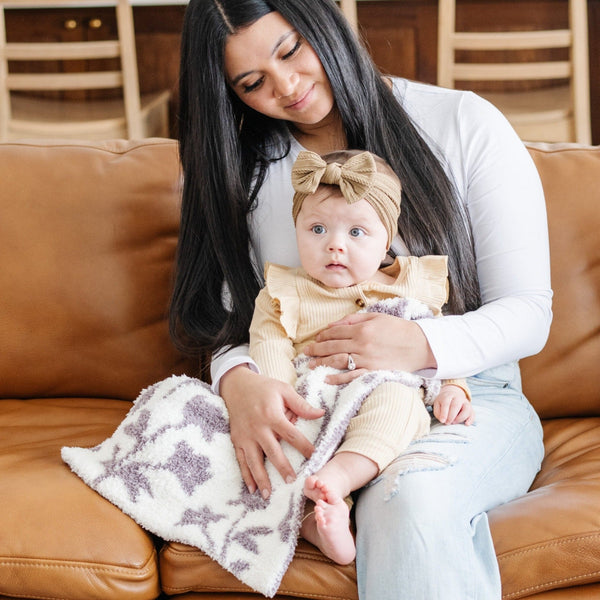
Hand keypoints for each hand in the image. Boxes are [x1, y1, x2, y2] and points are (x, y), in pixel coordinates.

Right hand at [219, 365, 323, 497]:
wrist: (236, 385)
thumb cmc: (263, 387)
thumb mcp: (283, 389)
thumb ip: (301, 404)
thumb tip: (321, 414)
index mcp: (272, 415)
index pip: (291, 434)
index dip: (304, 446)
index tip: (314, 457)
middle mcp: (258, 428)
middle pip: (272, 452)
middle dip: (282, 467)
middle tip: (291, 481)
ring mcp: (246, 436)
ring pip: (254, 461)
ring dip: (261, 478)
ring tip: (268, 494)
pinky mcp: (237, 440)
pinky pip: (241, 460)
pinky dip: (246, 475)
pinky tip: (252, 488)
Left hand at [303, 312, 435, 384]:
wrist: (419, 345)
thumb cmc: (397, 329)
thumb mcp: (375, 317)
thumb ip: (353, 320)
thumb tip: (332, 325)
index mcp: (362, 329)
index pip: (335, 332)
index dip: (322, 336)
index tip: (316, 339)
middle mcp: (361, 344)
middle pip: (332, 346)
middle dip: (316, 349)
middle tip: (306, 352)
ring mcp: (366, 359)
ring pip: (338, 360)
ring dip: (322, 362)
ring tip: (311, 364)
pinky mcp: (373, 371)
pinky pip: (352, 375)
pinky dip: (338, 377)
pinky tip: (327, 377)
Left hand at [433, 384, 473, 424]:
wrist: (453, 394)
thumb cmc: (444, 402)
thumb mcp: (437, 404)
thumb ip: (438, 412)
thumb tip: (442, 420)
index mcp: (448, 396)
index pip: (446, 403)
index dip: (444, 413)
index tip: (442, 421)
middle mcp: (458, 398)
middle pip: (456, 405)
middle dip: (451, 416)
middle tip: (447, 423)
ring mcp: (466, 402)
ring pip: (466, 409)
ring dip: (460, 418)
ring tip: (454, 422)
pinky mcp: (471, 408)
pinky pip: (473, 414)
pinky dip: (471, 419)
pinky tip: (466, 424)